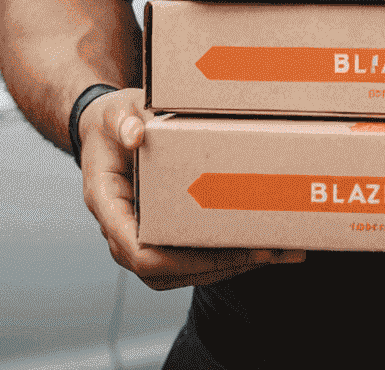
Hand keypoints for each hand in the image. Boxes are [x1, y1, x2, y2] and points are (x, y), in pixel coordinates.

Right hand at [79, 88, 306, 289]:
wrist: (107, 132)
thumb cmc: (111, 124)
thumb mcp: (115, 113)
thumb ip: (122, 121)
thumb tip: (135, 134)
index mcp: (107, 205)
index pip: (138, 252)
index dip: (181, 259)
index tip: (222, 248)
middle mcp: (122, 232)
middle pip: (169, 270)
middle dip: (220, 264)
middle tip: (267, 251)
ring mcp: (142, 239)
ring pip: (184, 271)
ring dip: (229, 266)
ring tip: (276, 252)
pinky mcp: (161, 236)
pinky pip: (190, 259)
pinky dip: (225, 256)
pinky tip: (261, 246)